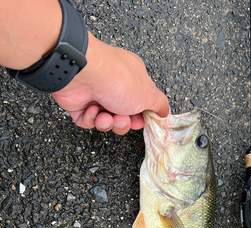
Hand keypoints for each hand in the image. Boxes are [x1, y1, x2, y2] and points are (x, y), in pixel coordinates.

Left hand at [51, 32, 169, 134]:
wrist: (83, 74)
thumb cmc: (118, 80)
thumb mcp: (149, 94)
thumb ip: (160, 105)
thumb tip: (165, 112)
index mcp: (133, 79)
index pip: (141, 104)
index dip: (141, 117)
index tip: (141, 121)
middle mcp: (114, 85)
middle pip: (123, 117)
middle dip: (123, 123)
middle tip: (121, 118)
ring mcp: (95, 94)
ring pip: (106, 122)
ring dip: (107, 123)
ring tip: (105, 115)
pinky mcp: (79, 103)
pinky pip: (88, 121)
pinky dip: (91, 119)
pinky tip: (92, 109)